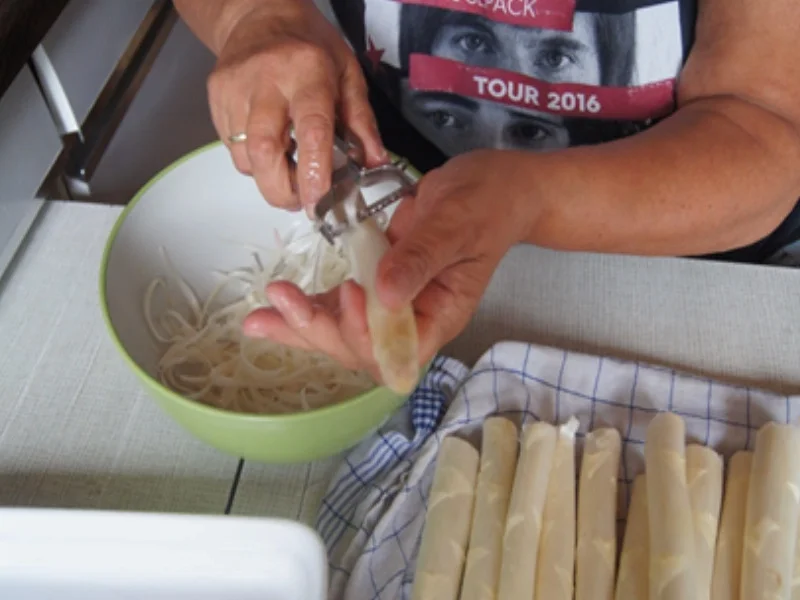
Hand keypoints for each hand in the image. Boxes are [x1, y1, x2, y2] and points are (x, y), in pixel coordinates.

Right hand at [207, 0, 386, 209]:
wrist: (258, 14)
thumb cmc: (311, 46)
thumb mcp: (348, 73)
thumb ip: (362, 120)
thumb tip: (374, 162)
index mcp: (308, 72)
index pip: (311, 130)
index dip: (314, 174)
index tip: (319, 203)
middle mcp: (267, 80)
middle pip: (264, 151)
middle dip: (281, 189)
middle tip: (300, 201)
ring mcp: (234, 88)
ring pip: (244, 156)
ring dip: (267, 177)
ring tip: (288, 170)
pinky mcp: (216, 96)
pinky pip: (232, 147)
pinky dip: (252, 161)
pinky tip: (270, 147)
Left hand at [242, 150, 535, 382]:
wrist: (493, 185)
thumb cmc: (485, 203)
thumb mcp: (455, 224)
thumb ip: (419, 258)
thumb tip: (382, 295)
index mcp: (440, 315)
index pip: (396, 352)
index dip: (366, 336)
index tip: (350, 294)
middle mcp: (413, 318)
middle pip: (360, 348)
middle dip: (319, 330)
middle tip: (281, 303)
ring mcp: (392, 303)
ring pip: (342, 330)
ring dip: (300, 326)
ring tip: (258, 320)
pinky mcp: (376, 283)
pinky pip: (338, 303)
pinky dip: (306, 304)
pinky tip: (274, 303)